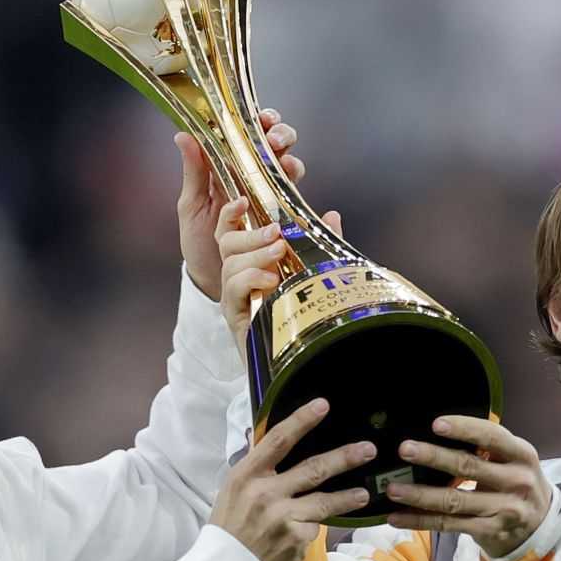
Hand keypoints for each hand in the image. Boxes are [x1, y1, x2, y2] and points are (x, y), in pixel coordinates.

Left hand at [178, 108, 304, 299]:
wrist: (210, 279)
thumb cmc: (198, 242)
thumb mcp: (191, 205)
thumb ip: (193, 172)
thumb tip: (183, 135)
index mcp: (228, 168)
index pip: (245, 135)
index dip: (256, 120)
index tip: (259, 117)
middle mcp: (251, 177)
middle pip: (273, 144)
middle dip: (279, 134)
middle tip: (273, 139)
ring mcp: (267, 196)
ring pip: (287, 165)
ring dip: (289, 156)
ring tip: (285, 161)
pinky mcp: (281, 216)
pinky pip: (294, 195)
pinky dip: (296, 184)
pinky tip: (292, 181)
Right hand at [211, 398, 374, 560]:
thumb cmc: (229, 527)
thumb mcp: (233, 491)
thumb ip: (257, 468)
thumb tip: (270, 440)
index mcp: (247, 475)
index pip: (278, 440)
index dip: (302, 420)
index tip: (323, 405)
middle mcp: (266, 493)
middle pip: (314, 468)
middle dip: (345, 457)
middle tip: (368, 449)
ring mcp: (283, 517)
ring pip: (326, 502)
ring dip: (349, 497)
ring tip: (364, 494)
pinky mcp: (296, 540)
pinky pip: (314, 528)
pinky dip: (312, 528)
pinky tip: (303, 534)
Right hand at [214, 200, 343, 349]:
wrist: (302, 359)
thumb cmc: (306, 315)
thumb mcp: (316, 273)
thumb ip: (320, 245)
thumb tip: (331, 215)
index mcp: (254, 260)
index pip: (233, 229)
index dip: (232, 213)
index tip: (244, 201)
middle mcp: (241, 276)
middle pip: (228, 242)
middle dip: (250, 233)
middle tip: (276, 232)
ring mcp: (236, 296)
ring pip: (230, 263)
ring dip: (255, 254)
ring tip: (279, 252)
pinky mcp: (236, 315)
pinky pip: (233, 289)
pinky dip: (251, 278)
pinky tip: (271, 280)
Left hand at [384, 416, 553, 558]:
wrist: (540, 526)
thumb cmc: (516, 482)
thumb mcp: (513, 459)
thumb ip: (487, 446)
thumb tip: (438, 428)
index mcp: (521, 454)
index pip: (492, 436)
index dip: (464, 429)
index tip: (436, 424)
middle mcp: (516, 481)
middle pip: (468, 467)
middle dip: (433, 457)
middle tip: (405, 449)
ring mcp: (504, 509)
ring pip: (454, 501)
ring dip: (419, 495)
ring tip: (393, 489)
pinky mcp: (489, 531)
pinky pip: (449, 525)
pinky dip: (420, 521)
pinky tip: (397, 517)